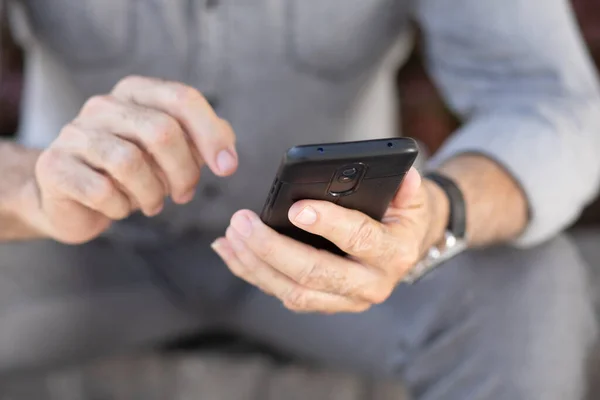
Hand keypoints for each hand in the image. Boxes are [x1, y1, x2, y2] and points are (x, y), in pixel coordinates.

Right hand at [22, 76, 236, 243]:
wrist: (70, 198)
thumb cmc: (127, 173)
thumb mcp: (169, 152)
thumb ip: (200, 140)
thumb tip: (226, 143)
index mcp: (135, 93)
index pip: (182, 99)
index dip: (211, 134)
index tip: (227, 167)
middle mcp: (103, 106)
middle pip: (162, 131)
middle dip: (184, 171)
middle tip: (185, 194)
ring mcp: (75, 134)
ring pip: (130, 162)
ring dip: (153, 193)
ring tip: (153, 203)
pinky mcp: (55, 167)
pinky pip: (102, 191)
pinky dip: (121, 207)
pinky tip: (120, 208)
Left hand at [212, 168, 448, 313]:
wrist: (403, 248)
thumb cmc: (402, 216)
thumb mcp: (413, 198)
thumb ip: (406, 188)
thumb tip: (402, 175)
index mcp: (395, 253)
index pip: (359, 239)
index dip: (328, 224)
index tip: (295, 208)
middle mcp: (371, 284)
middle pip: (314, 273)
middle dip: (272, 248)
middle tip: (241, 221)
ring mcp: (345, 300)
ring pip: (292, 291)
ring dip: (255, 264)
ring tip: (230, 235)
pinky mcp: (324, 303)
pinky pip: (283, 294)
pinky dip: (253, 273)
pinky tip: (230, 252)